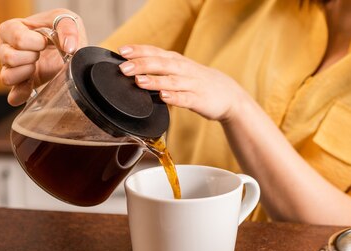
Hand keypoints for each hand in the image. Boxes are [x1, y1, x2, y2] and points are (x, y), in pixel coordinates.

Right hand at [0, 9, 87, 105]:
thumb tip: (69, 48)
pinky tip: (32, 87)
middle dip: (31, 57)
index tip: (45, 41)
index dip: (36, 42)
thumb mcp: (67, 20)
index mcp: (12, 29)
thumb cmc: (60, 30)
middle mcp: (6, 49)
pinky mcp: (19, 86)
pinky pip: (13, 96)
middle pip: (9, 57)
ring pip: (7, 77)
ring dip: (26, 73)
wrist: (66, 48)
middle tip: (40, 54)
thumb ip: (68, 29)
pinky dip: (22, 94)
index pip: (17, 38)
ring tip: (36, 67)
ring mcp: (10, 69)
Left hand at [118, 45, 244, 121]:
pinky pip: (185, 99)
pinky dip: (174, 97)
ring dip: (155, 80)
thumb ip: (159, 69)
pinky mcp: (199, 100)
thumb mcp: (179, 71)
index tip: (121, 51)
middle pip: (161, 64)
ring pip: (172, 81)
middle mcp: (184, 70)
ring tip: (139, 81)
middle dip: (141, 65)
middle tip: (124, 68)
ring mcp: (192, 85)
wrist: (229, 96)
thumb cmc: (198, 83)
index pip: (155, 52)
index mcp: (177, 61)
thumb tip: (132, 68)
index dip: (138, 51)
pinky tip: (163, 97)